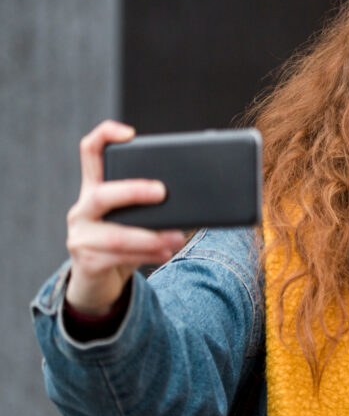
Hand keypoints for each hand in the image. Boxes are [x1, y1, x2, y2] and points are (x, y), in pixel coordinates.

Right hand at [65, 120, 185, 314]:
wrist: (100, 282)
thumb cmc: (124, 241)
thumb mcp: (135, 217)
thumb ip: (154, 203)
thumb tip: (200, 188)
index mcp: (94, 188)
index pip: (90, 152)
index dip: (105, 136)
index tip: (130, 134)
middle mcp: (82, 209)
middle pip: (102, 194)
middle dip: (134, 192)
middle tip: (162, 192)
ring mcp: (81, 236)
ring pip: (115, 234)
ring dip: (150, 236)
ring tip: (177, 237)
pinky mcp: (86, 262)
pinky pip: (117, 257)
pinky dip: (147, 255)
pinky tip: (165, 252)